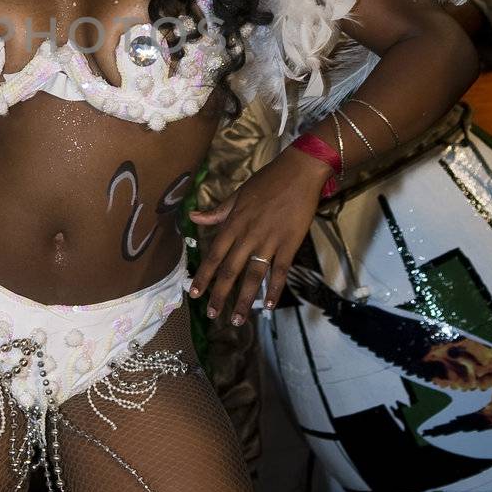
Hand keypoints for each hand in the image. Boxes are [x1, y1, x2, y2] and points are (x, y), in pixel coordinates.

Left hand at [188, 147, 328, 324]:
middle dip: (219, 295)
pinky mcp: (289, 243)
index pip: (214, 254)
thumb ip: (218, 212)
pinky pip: (279, 271)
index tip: (194, 294)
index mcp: (234, 223)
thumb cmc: (267, 181)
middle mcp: (248, 235)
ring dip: (243, 299)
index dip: (204, 276)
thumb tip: (193, 218)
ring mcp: (269, 240)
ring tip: (236, 319)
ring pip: (252, 275)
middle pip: (230, 270)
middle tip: (212, 315)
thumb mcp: (238, 194)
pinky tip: (268, 306)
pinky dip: (274, 289)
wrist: (298, 172)